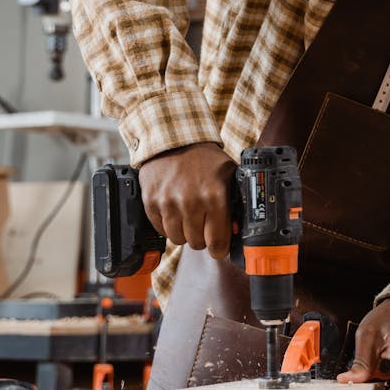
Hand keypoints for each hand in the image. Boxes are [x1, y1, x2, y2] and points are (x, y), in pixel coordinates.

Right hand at [138, 142, 236, 258]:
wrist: (173, 140)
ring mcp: (168, 203)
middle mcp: (190, 202)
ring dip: (184, 232)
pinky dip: (168, 225)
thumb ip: (236, 201)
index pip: (217, 242)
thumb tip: (239, 229)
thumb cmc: (204, 159)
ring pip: (178, 240)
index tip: (218, 247)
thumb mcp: (228, 174)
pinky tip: (174, 210)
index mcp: (214, 196)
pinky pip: (161, 230)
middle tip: (203, 222)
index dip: (219, 249)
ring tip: (188, 215)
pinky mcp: (150, 202)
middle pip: (197, 243)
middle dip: (202, 237)